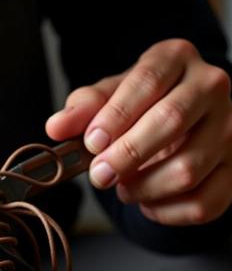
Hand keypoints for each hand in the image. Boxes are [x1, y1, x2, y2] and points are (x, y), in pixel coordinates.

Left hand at [46, 39, 231, 224]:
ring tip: (122, 187)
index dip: (116, 116)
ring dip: (144, 188)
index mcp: (176, 58)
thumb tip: (56, 127)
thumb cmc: (137, 107)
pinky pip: (203, 203)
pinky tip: (147, 201)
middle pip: (171, 121)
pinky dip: (166, 212)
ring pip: (188, 168)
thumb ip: (81, 110)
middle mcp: (211, 87)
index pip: (148, 80)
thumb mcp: (106, 99)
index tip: (91, 143)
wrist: (175, 123)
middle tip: (99, 175)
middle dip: (126, 155)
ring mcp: (230, 129)